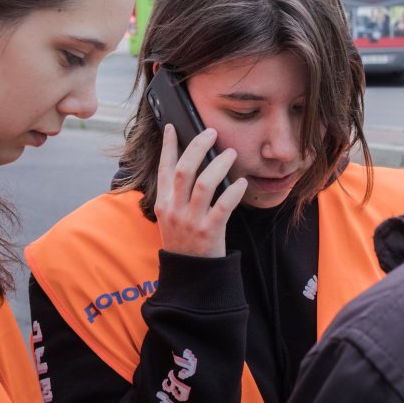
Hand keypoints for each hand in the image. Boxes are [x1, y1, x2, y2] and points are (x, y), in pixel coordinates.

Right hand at [154, 124, 247, 257]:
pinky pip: (222, 207)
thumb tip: (193, 165)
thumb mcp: (170, 217)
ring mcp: (191, 220)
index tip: (173, 127)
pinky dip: (233, 192)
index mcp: (163, 203)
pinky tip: (240, 182)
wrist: (189, 275)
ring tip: (231, 153)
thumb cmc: (184, 241)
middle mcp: (174, 209)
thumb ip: (177, 194)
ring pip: (203, 184)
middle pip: (184, 170)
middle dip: (198, 147)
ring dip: (218, 165)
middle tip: (211, 133)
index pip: (164, 168)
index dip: (168, 146)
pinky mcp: (209, 232)